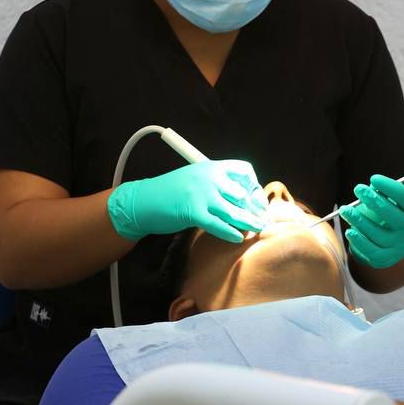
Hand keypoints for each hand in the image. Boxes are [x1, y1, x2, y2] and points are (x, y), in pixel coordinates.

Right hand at [107, 159, 268, 242]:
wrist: (144, 201)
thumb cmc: (170, 192)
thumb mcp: (195, 178)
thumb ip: (216, 184)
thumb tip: (243, 198)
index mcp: (210, 166)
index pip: (244, 170)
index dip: (253, 186)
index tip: (255, 199)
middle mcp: (208, 177)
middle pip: (243, 193)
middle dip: (254, 208)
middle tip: (260, 218)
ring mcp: (201, 194)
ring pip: (234, 211)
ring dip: (249, 222)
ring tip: (257, 228)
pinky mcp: (194, 212)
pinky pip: (219, 225)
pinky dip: (230, 233)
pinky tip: (237, 238)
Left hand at [340, 174, 403, 268]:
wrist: (393, 243)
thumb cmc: (388, 215)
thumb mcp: (390, 202)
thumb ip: (381, 194)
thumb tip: (370, 187)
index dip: (391, 187)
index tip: (374, 179)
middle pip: (393, 217)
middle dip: (374, 201)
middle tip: (358, 189)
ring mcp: (399, 247)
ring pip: (379, 235)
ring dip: (359, 221)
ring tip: (345, 210)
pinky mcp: (386, 259)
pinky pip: (371, 251)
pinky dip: (359, 241)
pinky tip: (350, 231)